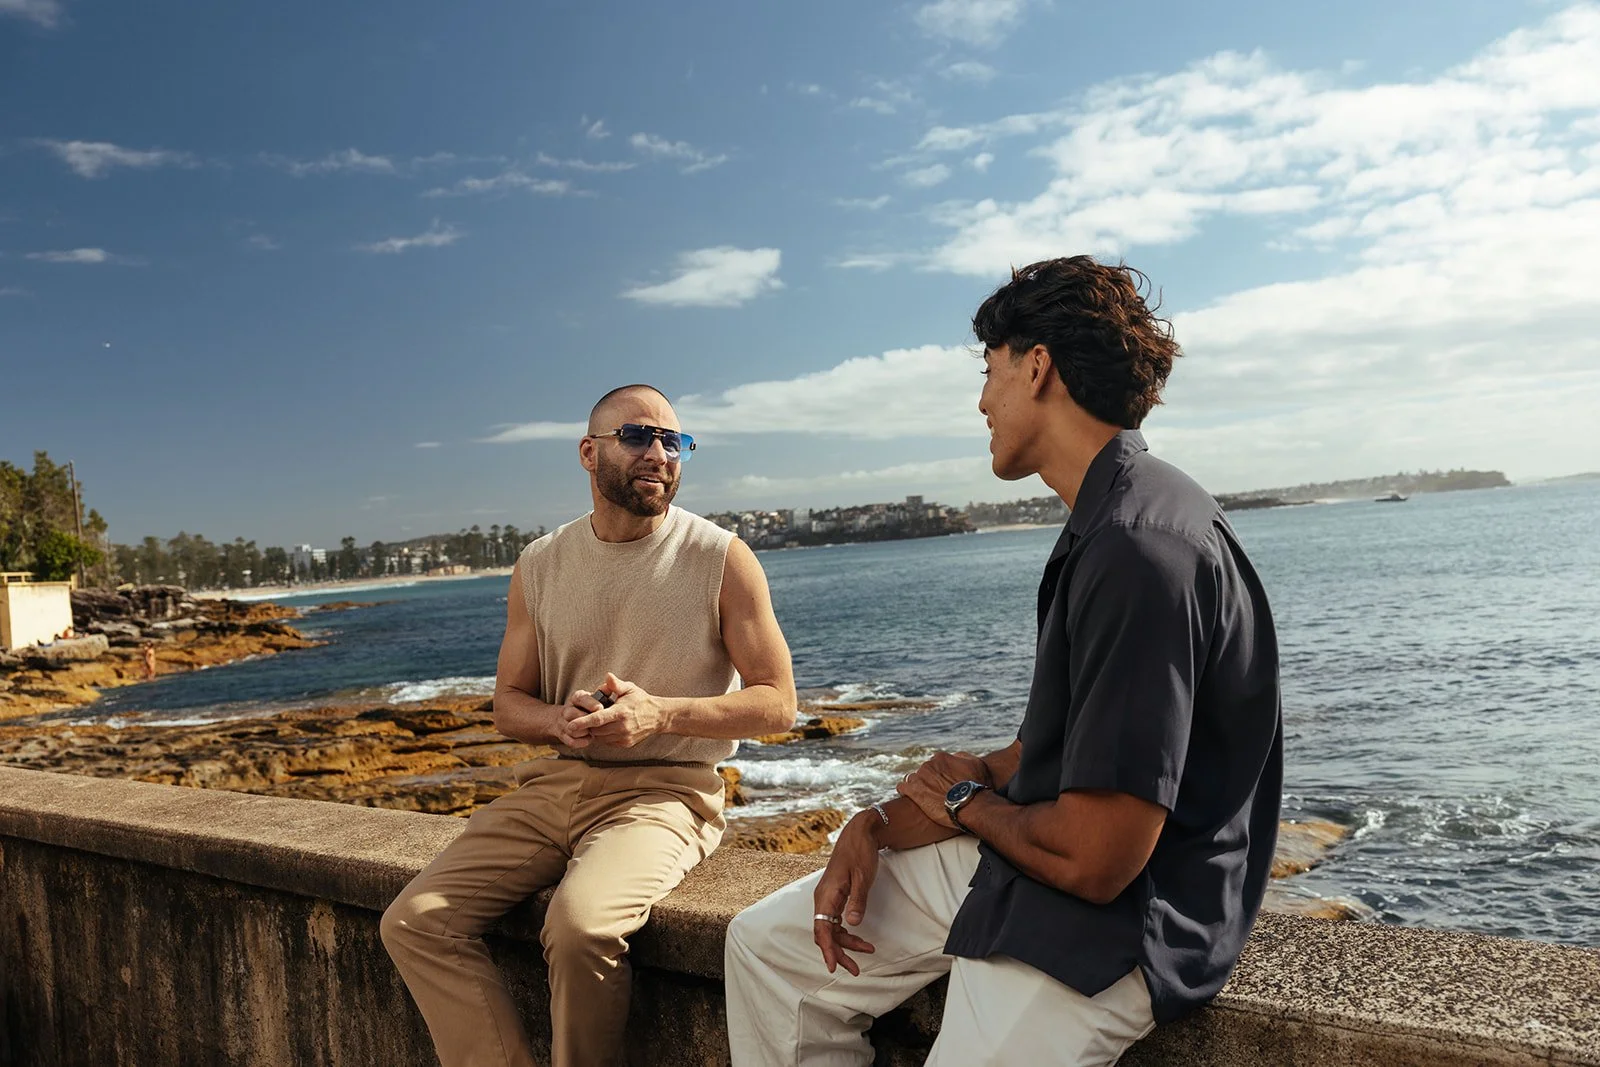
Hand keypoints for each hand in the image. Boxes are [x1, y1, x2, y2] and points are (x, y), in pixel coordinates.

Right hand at [557, 690, 605, 747]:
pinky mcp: (564, 735)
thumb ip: (605, 689)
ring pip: (570, 728)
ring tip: (594, 732)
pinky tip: (590, 739)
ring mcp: (564, 723)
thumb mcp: (598, 695)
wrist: (572, 718)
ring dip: (583, 732)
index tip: (600, 708)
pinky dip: (581, 742)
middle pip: (571, 714)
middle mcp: (568, 709)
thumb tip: (610, 680)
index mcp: (577, 698)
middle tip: (599, 723)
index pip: (580, 698)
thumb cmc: (592, 706)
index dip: (590, 704)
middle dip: (585, 719)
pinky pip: (571, 741)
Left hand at [565, 673, 668, 747]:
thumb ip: (616, 684)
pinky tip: (606, 727)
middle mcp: (622, 727)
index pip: (598, 719)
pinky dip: (603, 735)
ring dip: (594, 731)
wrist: (658, 717)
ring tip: (595, 721)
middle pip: (596, 730)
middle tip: (583, 718)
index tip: (570, 725)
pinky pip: (607, 742)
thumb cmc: (641, 700)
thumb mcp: (630, 688)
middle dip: (587, 725)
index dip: (583, 722)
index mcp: (621, 712)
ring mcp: (624, 737)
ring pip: (600, 737)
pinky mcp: (625, 744)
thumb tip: (607, 677)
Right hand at [812, 814, 880, 975]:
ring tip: (867, 951)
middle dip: (839, 953)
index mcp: (826, 895)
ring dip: (846, 943)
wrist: (860, 833)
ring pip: (831, 929)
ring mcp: (828, 899)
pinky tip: (859, 938)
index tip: (834, 966)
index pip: (822, 929)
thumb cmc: (860, 852)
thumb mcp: (863, 877)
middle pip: (825, 934)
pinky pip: (836, 921)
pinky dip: (847, 932)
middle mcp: (823, 899)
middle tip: (856, 970)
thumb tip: (853, 924)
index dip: (827, 950)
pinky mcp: (835, 897)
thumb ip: (858, 901)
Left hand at [896, 751, 990, 829]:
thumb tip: (955, 756)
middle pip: (924, 771)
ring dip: (918, 786)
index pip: (935, 763)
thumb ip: (962, 757)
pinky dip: (905, 792)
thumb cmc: (977, 786)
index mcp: (941, 757)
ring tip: (925, 796)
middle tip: (937, 792)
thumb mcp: (976, 764)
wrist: (971, 805)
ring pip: (912, 779)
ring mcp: (919, 778)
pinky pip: (902, 788)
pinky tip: (911, 797)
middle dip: (929, 780)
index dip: (939, 773)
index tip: (943, 782)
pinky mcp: (913, 792)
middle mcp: (928, 765)